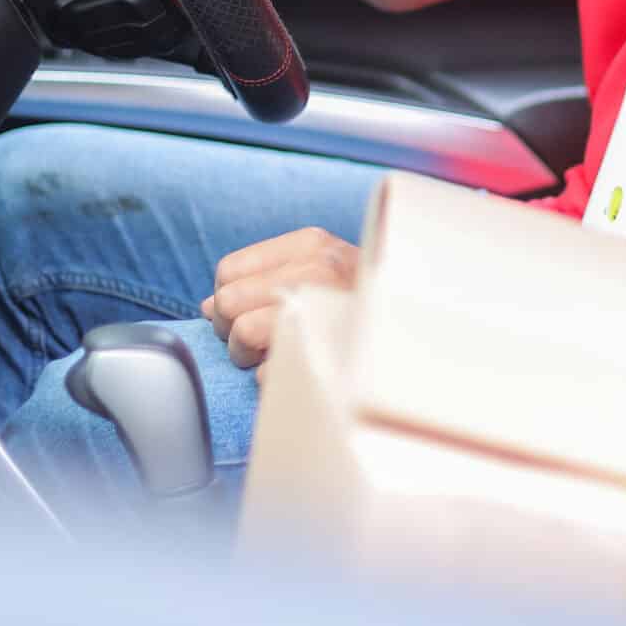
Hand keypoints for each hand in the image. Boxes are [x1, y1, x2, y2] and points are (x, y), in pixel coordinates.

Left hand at [199, 227, 359, 369]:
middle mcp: (319, 268)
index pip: (228, 272)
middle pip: (228, 302)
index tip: (254, 312)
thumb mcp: (317, 271)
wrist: (420, 335)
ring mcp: (325, 307)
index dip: (232, 299)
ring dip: (252, 356)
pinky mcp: (327, 354)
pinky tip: (300, 373)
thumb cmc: (357, 306)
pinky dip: (275, 381)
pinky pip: (268, 373)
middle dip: (235, 329)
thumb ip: (260, 278)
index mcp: (312, 244)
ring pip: (243, 333)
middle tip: (263, 342)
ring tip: (280, 357)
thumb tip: (206, 307)